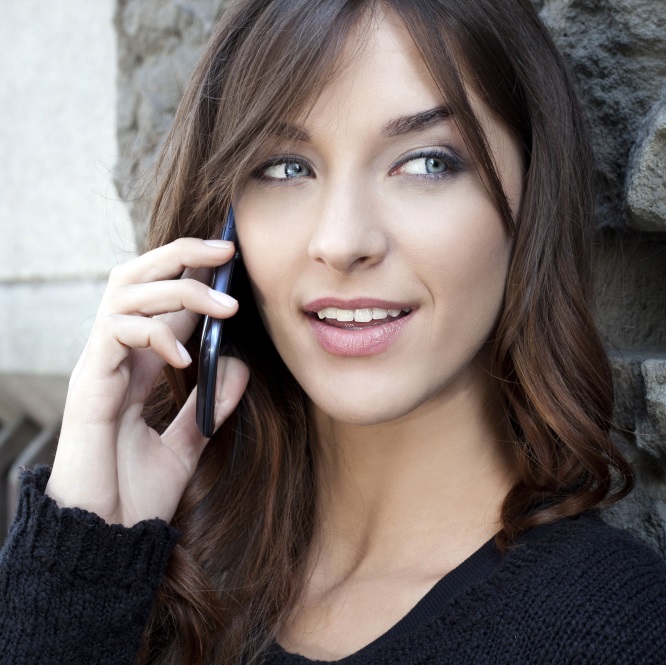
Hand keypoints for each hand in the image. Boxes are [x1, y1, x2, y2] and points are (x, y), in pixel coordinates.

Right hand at [45, 238, 249, 526]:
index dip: (193, 272)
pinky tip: (183, 357)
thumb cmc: (135, 496)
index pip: (161, 299)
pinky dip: (152, 334)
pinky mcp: (87, 385)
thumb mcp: (187, 446)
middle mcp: (115, 358)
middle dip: (181, 254)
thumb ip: (209, 405)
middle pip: (136, 278)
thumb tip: (240, 366)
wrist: (104, 540)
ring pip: (125, 293)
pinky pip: (114, 333)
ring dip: (179, 289)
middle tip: (227, 249)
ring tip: (225, 307)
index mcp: (137, 367)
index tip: (234, 259)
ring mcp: (98, 368)